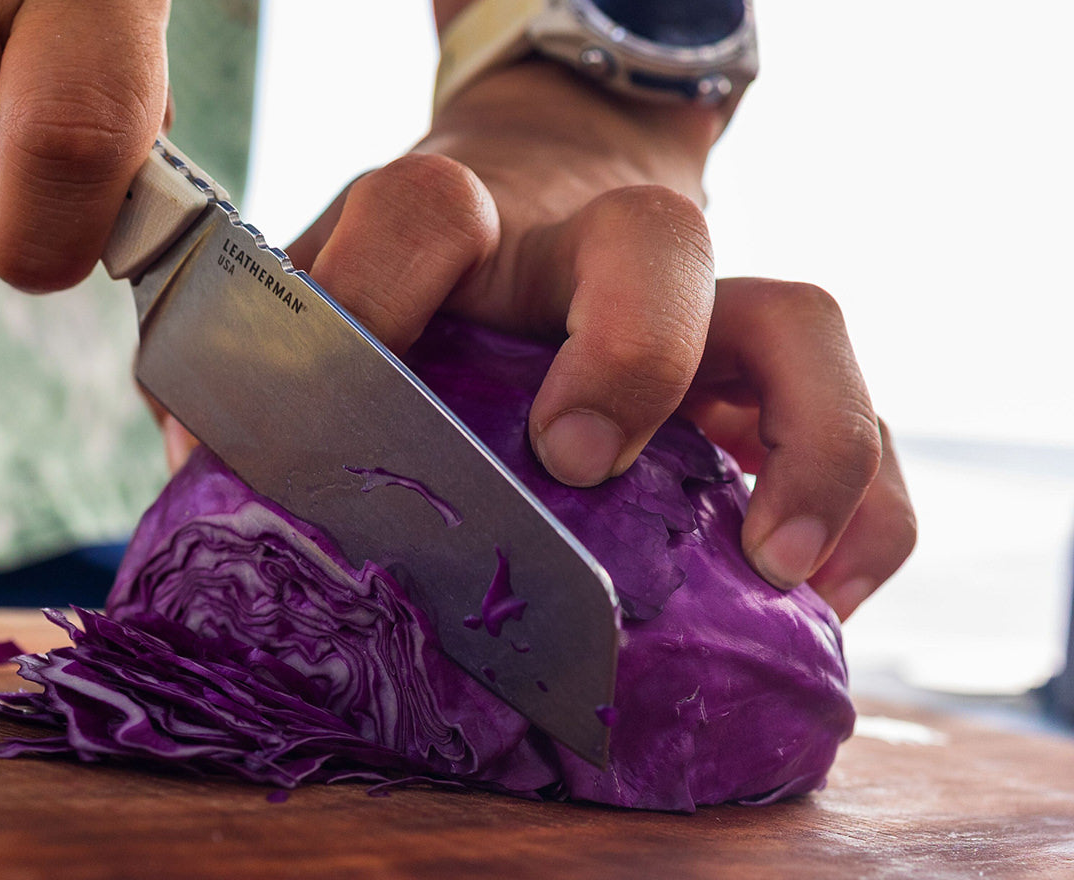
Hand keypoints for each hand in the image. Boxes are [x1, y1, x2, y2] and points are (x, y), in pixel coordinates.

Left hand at [282, 61, 911, 617]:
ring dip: (805, 441)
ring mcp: (697, 303)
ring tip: (772, 562)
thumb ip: (258, 358)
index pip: (431, 209)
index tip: (357, 385)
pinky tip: (829, 593)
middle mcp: (591, 250)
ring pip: (801, 319)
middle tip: (579, 459)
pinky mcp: (763, 367)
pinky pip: (861, 421)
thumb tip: (205, 457)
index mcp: (467, 222)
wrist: (546, 177)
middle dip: (629, 349)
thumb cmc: (418, 273)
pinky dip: (868, 507)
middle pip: (653, 244)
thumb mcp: (324, 286)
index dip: (387, 287)